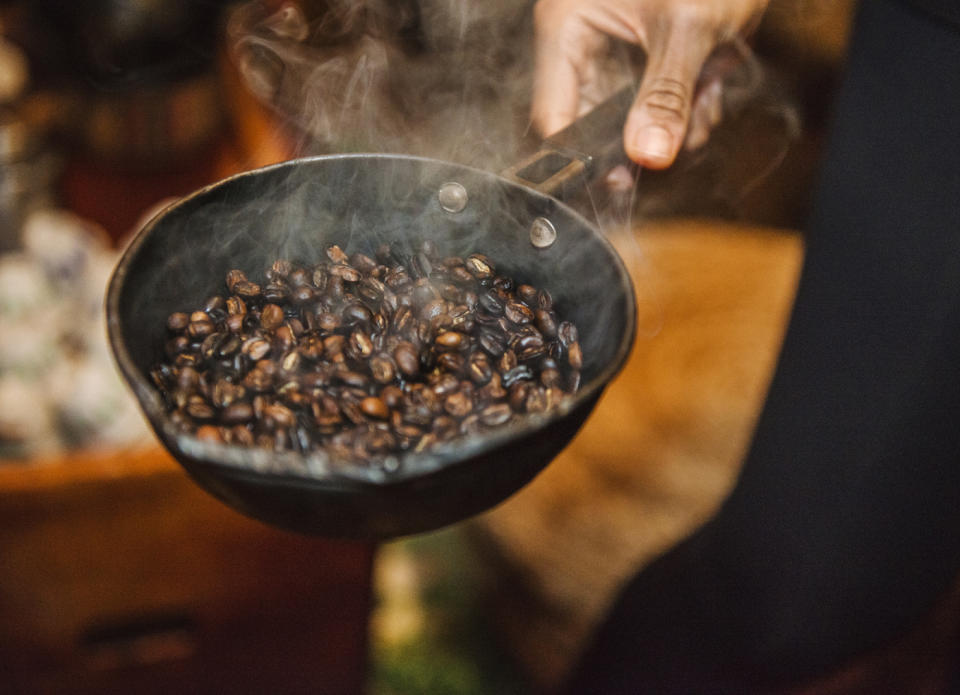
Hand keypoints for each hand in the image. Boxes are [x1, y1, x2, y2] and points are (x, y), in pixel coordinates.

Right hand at [532, 0, 767, 168]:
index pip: (553, 116)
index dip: (585, 156)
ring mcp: (612, 55)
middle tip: (678, 139)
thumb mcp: (689, 27)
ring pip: (629, 127)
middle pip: (592, 127)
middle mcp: (580, 43)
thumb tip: (647, 155)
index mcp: (565, 24)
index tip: (624, 176)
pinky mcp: (642, 63)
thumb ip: (667, 95)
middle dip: (641, 141)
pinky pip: (654, 111)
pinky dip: (685, 114)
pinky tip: (708, 89)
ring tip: (704, 100)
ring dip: (673, 129)